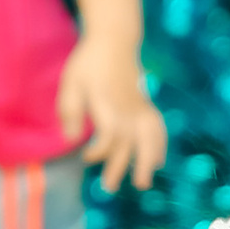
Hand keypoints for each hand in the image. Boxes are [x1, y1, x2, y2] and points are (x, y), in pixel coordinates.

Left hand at [57, 33, 166, 192]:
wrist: (114, 40)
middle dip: (119, 166)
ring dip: (146, 161)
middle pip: (128, 142)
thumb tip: (70, 140)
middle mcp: (126, 108)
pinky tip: (158, 161)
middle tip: (108, 188)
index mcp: (107, 103)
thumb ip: (69, 110)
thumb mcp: (71, 83)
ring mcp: (139, 107)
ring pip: (148, 138)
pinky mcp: (146, 106)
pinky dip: (160, 145)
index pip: (110, 134)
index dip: (100, 151)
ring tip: (142, 184)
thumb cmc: (88, 64)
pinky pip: (157, 128)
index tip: (86, 157)